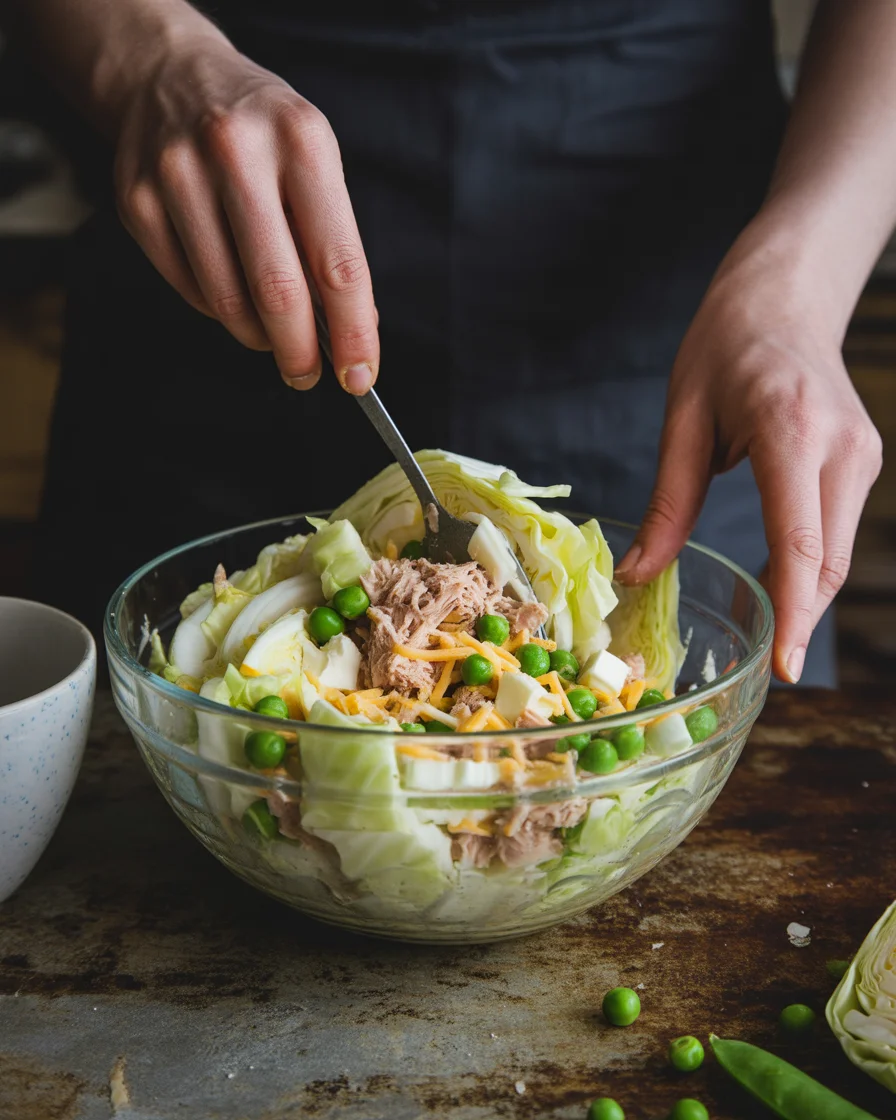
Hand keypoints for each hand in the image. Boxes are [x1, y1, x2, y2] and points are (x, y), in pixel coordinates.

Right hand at [114, 36, 377, 391]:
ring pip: (227, 300)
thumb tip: (350, 327)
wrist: (172, 76)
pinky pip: (190, 290)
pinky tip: (232, 292)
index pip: (337, 263)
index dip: (352, 332)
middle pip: (278, 291)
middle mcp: (237, 152)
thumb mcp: (314, 160)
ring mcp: (178, 176)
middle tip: (308, 375)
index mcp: (301, 141)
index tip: (359, 376)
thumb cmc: (262, 133)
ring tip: (272, 335)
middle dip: (299, 352)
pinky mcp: (137, 201)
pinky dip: (219, 310)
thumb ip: (332, 240)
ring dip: (258, 336)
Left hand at [615, 233, 881, 682]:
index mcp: (791, 430)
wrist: (785, 293)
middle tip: (759, 666)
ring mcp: (862, 454)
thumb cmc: (725, 344)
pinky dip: (810, 566)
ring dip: (803, 597)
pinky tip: (777, 584)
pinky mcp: (862, 460)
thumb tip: (638, 573)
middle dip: (796, 618)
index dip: (793, 611)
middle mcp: (841, 446)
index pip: (800, 541)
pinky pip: (837, 531)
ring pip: (838, 554)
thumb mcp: (682, 417)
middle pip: (827, 561)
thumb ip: (669, 502)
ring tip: (762, 632)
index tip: (783, 666)